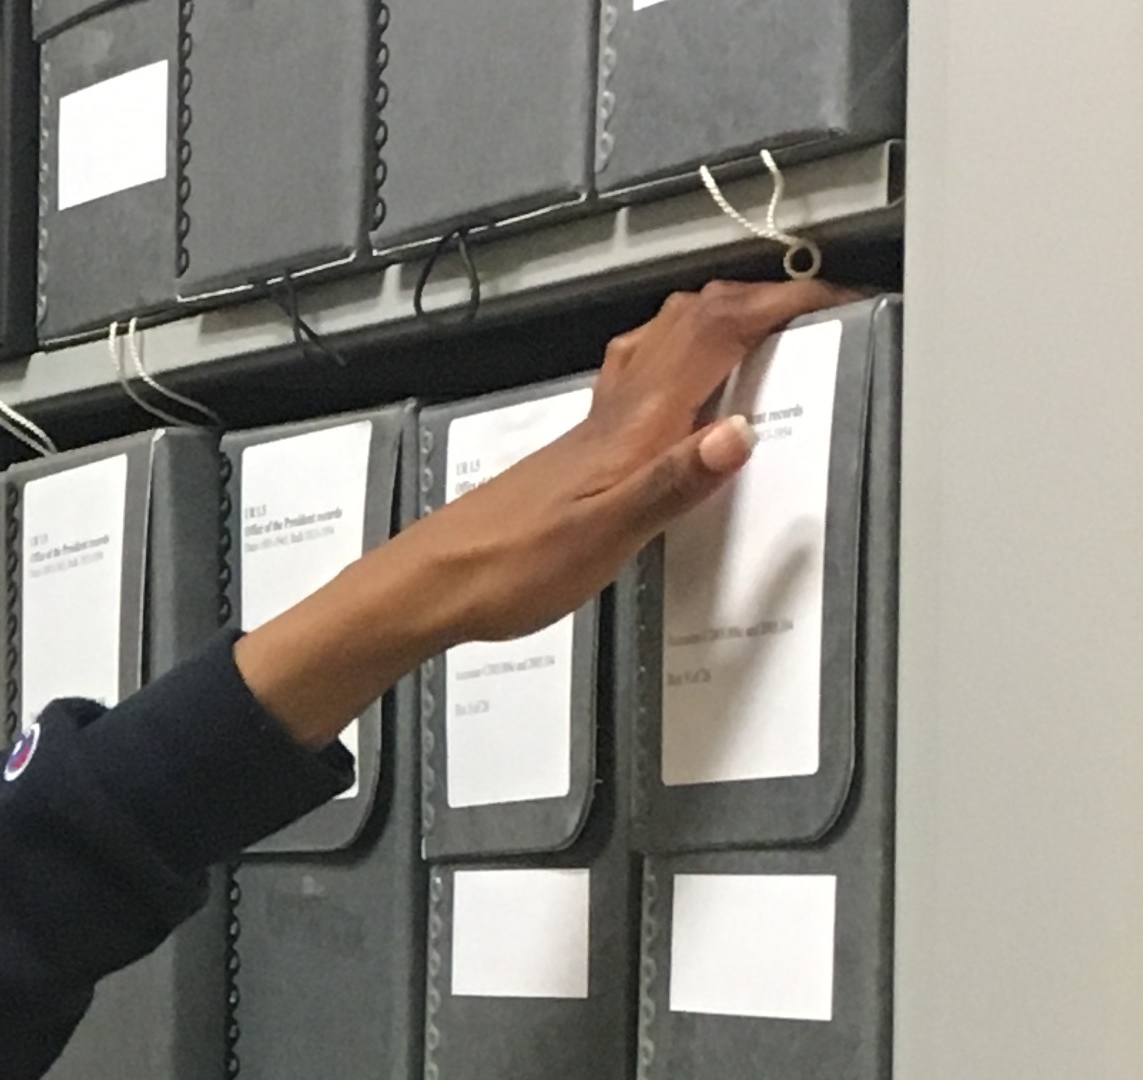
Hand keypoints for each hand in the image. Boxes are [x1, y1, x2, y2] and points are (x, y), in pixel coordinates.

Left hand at [234, 277, 852, 747]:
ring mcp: (594, 425)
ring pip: (659, 340)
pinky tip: (674, 390)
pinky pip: (634, 378)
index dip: (784, 304)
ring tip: (757, 322)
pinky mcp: (577, 451)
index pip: (721, 331)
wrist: (436, 584)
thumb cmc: (512, 565)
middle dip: (757, 296)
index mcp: (637, 421)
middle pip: (692, 318)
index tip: (840, 297)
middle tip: (812, 302)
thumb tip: (739, 433)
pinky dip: (673, 358)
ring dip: (713, 316)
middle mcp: (616, 408)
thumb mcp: (607, 533)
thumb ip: (674, 483)